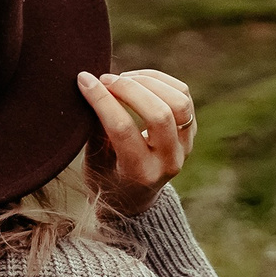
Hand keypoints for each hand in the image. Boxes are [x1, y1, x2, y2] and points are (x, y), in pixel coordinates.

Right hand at [78, 68, 195, 217]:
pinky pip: (183, 95)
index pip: (123, 129)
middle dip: (129, 89)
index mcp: (140, 173)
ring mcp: (185, 146)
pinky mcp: (191, 130)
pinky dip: (158, 80)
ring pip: (178, 102)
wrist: (136, 196)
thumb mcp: (93, 163)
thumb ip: (96, 130)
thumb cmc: (106, 178)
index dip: (102, 100)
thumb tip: (91, 86)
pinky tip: (136, 80)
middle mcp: (169, 161)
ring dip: (147, 83)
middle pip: (159, 114)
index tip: (85, 81)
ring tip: (121, 79)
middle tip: (105, 79)